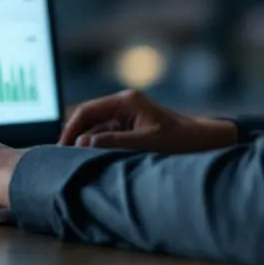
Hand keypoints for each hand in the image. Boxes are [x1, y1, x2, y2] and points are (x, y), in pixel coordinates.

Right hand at [59, 89, 237, 153]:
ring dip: (87, 145)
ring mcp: (126, 116)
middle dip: (75, 137)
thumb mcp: (146, 143)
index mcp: (126, 101)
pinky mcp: (130, 128)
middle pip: (88, 119)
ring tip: (76, 163)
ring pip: (96, 130)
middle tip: (62, 159)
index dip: (70, 129)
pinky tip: (93, 162)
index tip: (60, 148)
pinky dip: (98, 148)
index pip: (87, 111)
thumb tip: (84, 143)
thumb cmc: (179, 141)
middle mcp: (123, 105)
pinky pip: (107, 136)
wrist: (203, 143)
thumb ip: (114, 142)